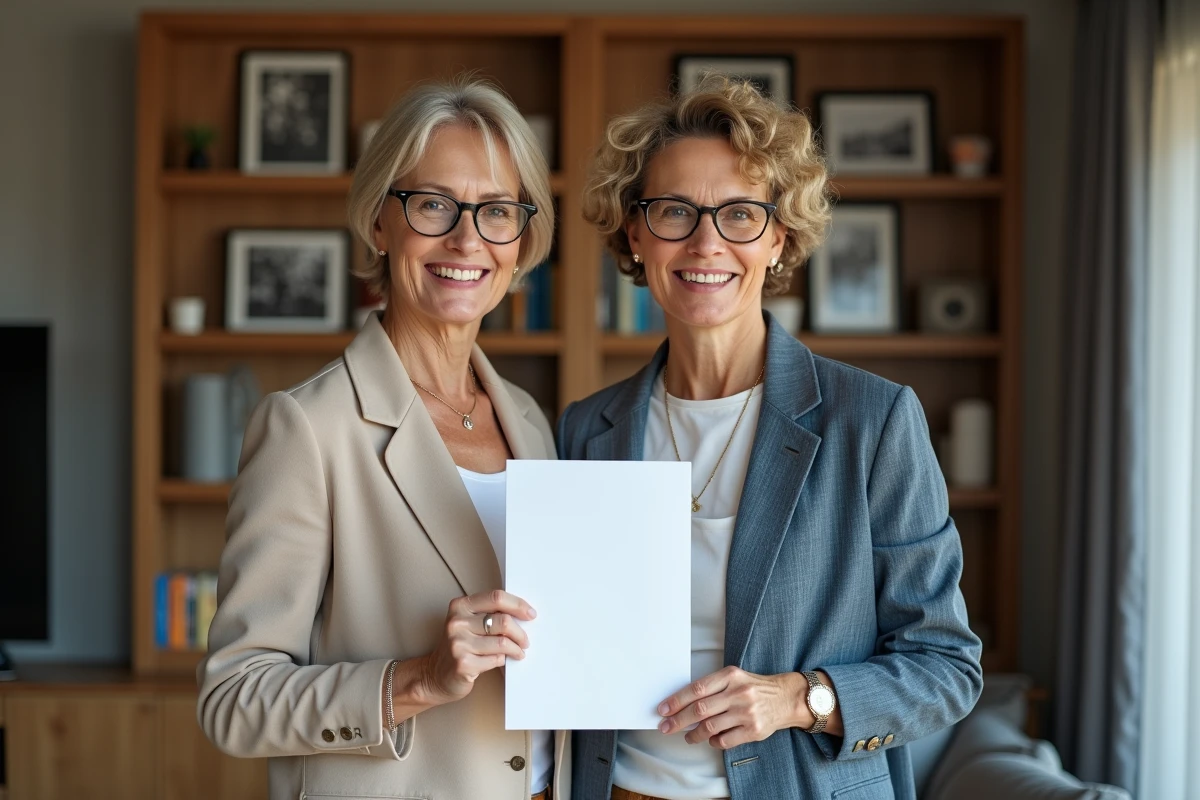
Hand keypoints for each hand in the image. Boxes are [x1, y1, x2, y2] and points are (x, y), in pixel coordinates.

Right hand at [418, 590, 535, 704]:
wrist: (435, 675)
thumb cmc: (459, 646)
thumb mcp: (468, 623)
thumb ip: (489, 614)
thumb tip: (523, 614)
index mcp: (460, 606)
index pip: (496, 598)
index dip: (518, 605)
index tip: (530, 614)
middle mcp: (457, 622)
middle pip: (503, 621)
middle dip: (520, 632)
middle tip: (525, 641)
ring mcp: (458, 643)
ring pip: (503, 642)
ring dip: (516, 649)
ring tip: (518, 652)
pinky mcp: (463, 663)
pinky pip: (496, 659)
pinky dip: (503, 660)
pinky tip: (501, 661)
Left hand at [657, 667, 808, 749]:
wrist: (786, 698)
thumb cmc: (753, 688)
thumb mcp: (734, 678)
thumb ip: (712, 688)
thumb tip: (682, 705)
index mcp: (731, 676)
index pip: (697, 689)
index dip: (677, 700)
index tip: (663, 709)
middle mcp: (738, 693)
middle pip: (700, 709)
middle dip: (679, 720)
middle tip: (666, 727)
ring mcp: (746, 713)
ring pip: (710, 727)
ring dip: (694, 735)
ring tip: (687, 736)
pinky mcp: (754, 731)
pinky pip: (725, 741)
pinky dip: (713, 742)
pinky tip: (710, 739)